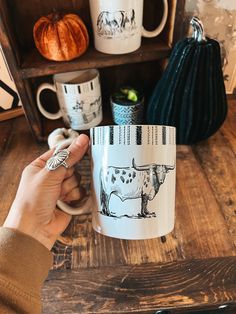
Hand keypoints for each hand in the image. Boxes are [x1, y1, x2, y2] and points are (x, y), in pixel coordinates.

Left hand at [3, 134, 89, 249]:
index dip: (72, 149)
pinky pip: (80, 192)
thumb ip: (69, 157)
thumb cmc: (33, 201)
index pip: (60, 152)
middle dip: (68, 174)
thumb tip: (82, 141)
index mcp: (40, 166)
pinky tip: (65, 201)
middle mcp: (50, 177)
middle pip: (72, 165)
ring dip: (70, 187)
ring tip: (59, 195)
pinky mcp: (68, 199)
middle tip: (60, 180)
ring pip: (77, 179)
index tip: (85, 143)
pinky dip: (75, 196)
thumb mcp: (50, 174)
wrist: (34, 229)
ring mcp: (60, 188)